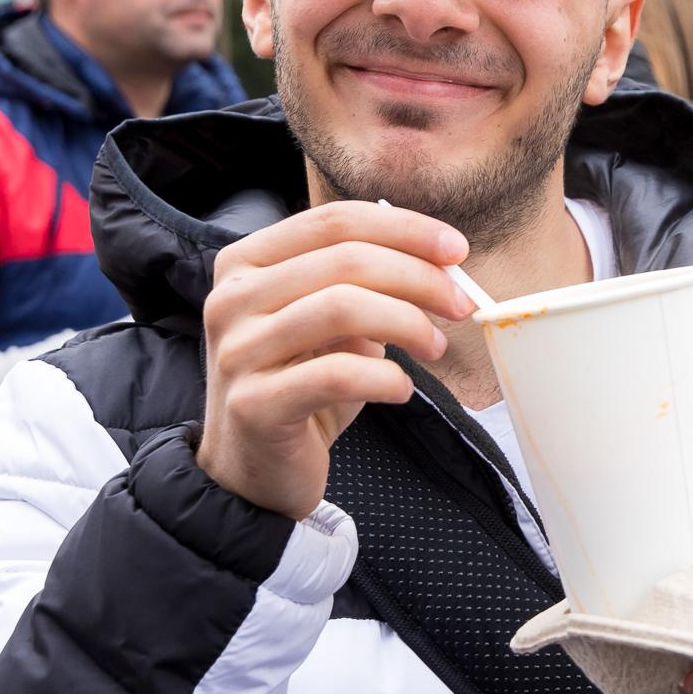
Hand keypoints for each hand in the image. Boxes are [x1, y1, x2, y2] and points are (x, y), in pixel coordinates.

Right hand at [197, 201, 471, 520]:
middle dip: (419, 277)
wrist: (251, 472)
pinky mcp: (253, 405)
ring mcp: (237, 351)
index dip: (404, 228)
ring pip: (341, 307)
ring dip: (408, 322)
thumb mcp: (329, 326)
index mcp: (246, 263)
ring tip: (435, 346)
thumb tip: (442, 263)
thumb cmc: (299, 388)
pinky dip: (386, 377)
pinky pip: (337, 375)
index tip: (457, 250)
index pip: (334, 221)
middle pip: (345, 259)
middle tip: (461, 304)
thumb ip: (366, 286)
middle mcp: (231, 299)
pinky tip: (402, 389)